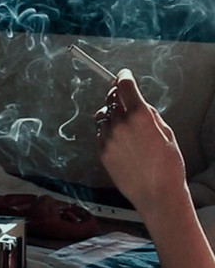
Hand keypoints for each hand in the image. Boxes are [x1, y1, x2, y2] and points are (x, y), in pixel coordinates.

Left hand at [96, 69, 186, 211]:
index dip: (123, 76)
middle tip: (122, 96)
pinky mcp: (101, 150)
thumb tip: (138, 102)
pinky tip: (120, 140)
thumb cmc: (167, 164)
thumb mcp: (166, 132)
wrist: (156, 193)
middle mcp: (120, 123)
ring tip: (124, 124)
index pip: (125, 85)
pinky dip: (107, 131)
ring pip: (103, 115)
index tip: (123, 74)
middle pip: (111, 98)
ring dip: (111, 114)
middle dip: (117, 94)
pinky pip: (100, 132)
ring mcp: (108, 137)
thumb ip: (149, 114)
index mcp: (140, 115)